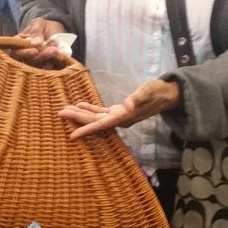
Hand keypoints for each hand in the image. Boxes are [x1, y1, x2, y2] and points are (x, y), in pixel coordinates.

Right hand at [13, 18, 67, 65]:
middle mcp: (24, 55)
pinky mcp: (44, 67)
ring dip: (49, 60)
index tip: (36, 50)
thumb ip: (36, 31)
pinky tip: (59, 58)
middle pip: (28, 62)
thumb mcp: (39, 23)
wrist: (56, 31)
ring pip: (38, 67)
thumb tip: (35, 43)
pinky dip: (53, 65)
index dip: (24, 53)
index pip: (16, 52)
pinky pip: (47, 70)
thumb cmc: (44, 26)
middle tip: (52, 50)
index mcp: (18, 44)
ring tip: (57, 50)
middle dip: (41, 57)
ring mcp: (34, 63)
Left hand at [59, 79, 180, 139]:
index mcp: (124, 117)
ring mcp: (119, 116)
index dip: (86, 130)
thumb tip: (128, 104)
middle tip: (59, 113)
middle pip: (94, 122)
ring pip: (95, 117)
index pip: (102, 126)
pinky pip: (101, 112)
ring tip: (65, 110)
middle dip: (77, 119)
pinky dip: (90, 109)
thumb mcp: (149, 92)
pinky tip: (80, 104)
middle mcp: (119, 119)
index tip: (72, 136)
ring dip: (80, 114)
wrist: (167, 95)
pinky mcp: (119, 111)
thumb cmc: (158, 92)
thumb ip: (139, 98)